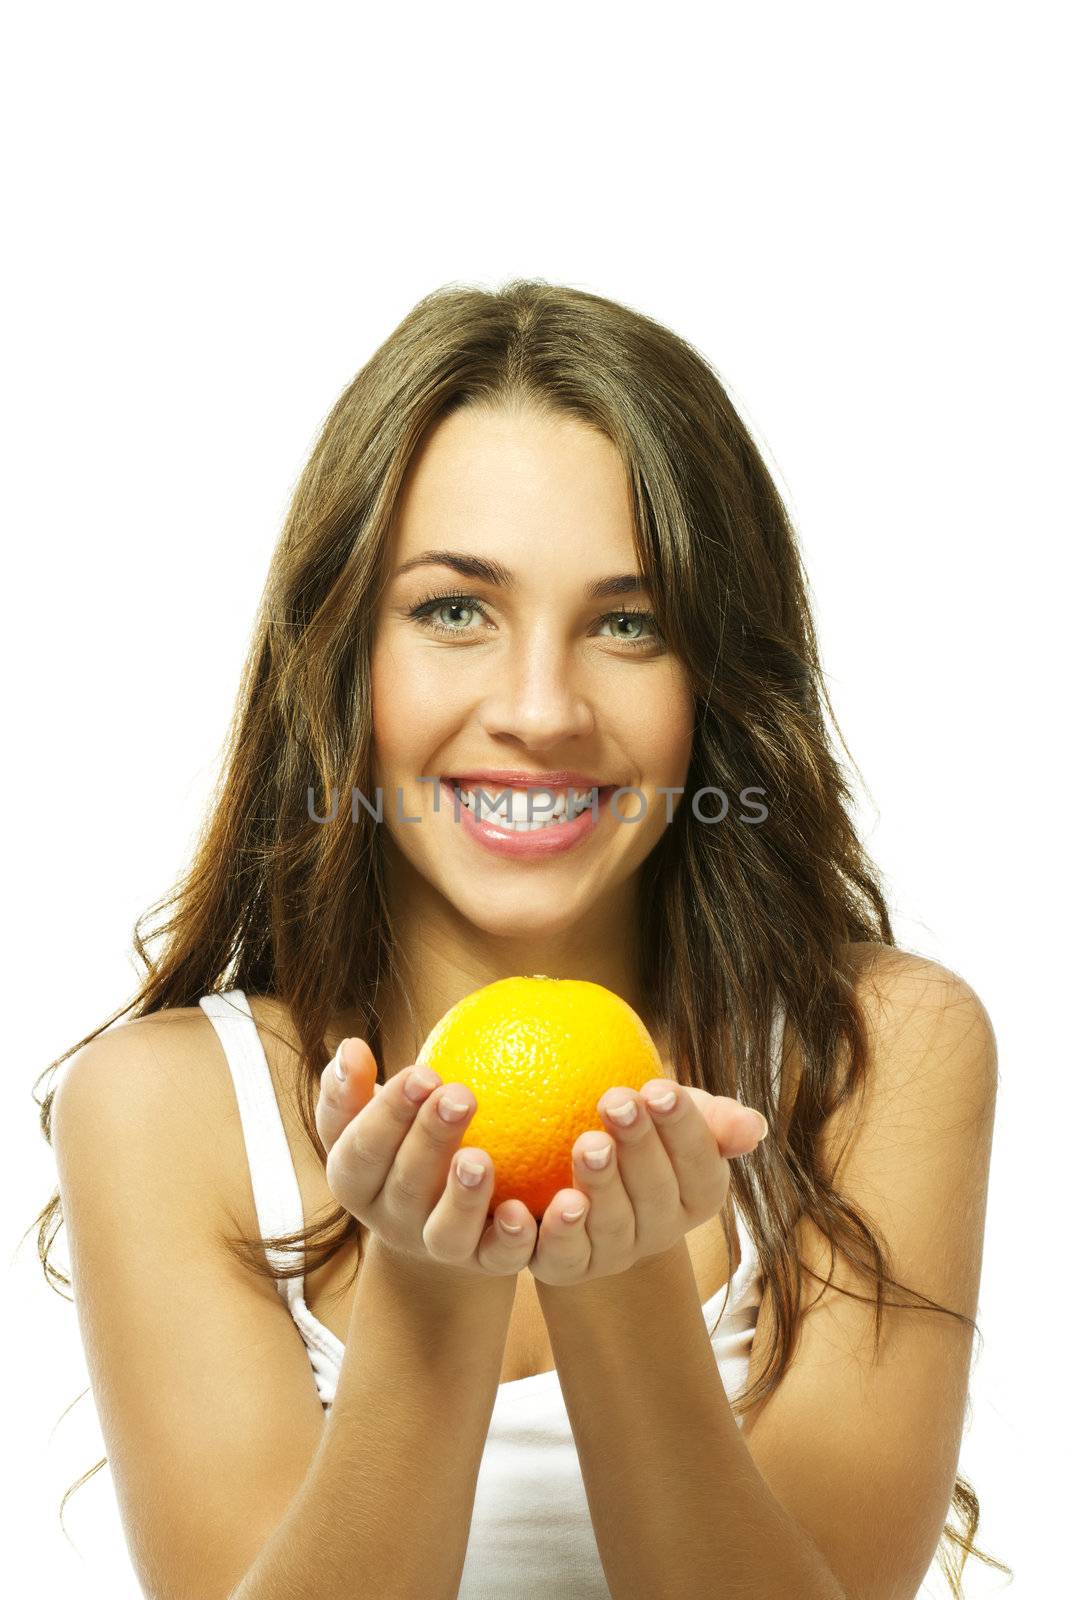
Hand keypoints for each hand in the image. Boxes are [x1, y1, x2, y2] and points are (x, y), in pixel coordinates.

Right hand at [315, 1037, 537, 1281]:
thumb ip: (351, 1087)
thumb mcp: (367, 1117)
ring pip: (446, 1233)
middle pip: (406, 1185)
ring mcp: (438, 1247)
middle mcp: (392, 1219)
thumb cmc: (400, 1144)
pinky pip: (498, 1258)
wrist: (435, 1218)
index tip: (423, 1072)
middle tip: (459, 1096)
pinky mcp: (484, 1264)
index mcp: (355, 1181)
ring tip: (481, 1159)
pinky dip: (512, 1239)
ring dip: (465, 1197)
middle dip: (430, 1139)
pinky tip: (526, 1211)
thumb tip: (351, 1047)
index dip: (387, 1113)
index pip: (361, 1149)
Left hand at [522, 1080, 768, 1286]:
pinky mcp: (565, 1266)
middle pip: (655, 1194)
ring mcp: (612, 1253)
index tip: (659, 1088)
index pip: (700, 1165)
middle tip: (618, 1102)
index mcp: (696, 1195)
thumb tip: (753, 1127)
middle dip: (639, 1147)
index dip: (683, 1129)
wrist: (570, 1173)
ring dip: (599, 1185)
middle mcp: (659, 1232)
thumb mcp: (671, 1114)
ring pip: (610, 1225)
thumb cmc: (635, 1129)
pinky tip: (537, 1204)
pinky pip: (560, 1256)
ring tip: (586, 1145)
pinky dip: (552, 1232)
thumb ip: (714, 1120)